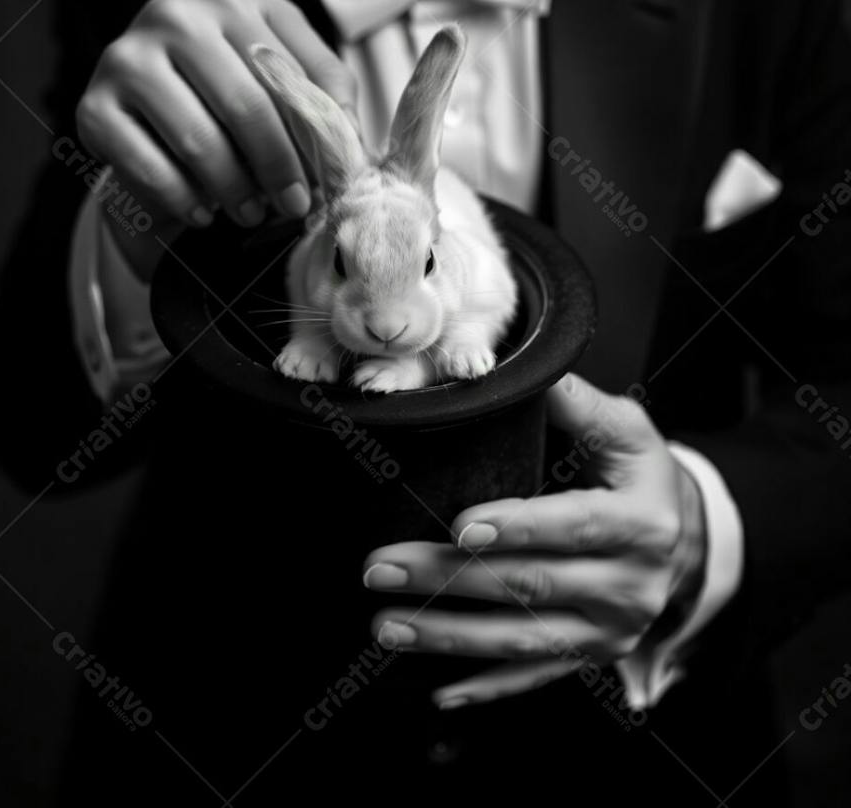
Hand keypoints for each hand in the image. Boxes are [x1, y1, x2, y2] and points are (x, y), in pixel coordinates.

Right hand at [75, 0, 357, 278]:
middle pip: (246, 105)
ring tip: (251, 214)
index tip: (326, 184)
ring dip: (233, 189)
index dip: (312, 137)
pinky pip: (147, 164)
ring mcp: (128, 54)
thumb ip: (324, 99)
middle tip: (292, 207)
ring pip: (198, 137)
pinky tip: (203, 213)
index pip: (288, 74)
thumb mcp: (286, 79)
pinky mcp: (94, 103)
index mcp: (238, 0)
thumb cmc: (233, 94)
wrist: (152, 112)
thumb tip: (350, 145)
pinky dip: (182, 199)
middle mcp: (177, 13)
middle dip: (276, 168)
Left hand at [362, 372, 707, 708]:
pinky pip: (534, 676)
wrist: (683, 538)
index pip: (575, 526)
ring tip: (387, 624)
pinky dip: (486, 686)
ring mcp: (609, 631)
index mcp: (641, 523)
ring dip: (450, 636)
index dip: (520, 528)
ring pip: (522, 638)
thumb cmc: (641, 476)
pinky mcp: (591, 657)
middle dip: (450, 578)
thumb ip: (577, 404)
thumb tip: (527, 374)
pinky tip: (438, 690)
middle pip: (531, 584)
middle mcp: (630, 586)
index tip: (460, 528)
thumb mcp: (626, 431)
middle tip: (382, 567)